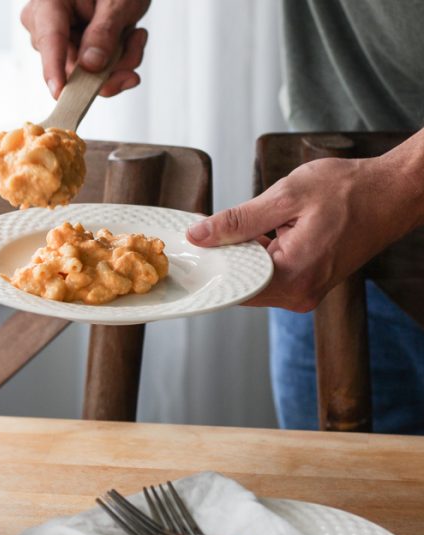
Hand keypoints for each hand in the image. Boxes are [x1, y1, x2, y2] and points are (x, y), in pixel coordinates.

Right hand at [21, 0, 150, 98]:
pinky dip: (120, 62)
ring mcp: (62, 43)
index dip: (54, 69)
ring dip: (121, 63)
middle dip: (111, 66)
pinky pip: (97, 75)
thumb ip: (104, 32)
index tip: (59, 93)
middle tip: (136, 45)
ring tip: (136, 36)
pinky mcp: (76, 55)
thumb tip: (90, 66)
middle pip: (73, 67)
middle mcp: (48, 25)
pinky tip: (130, 40)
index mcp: (49, 3)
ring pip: (89, 76)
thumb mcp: (116, 1)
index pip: (49, 40)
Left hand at [186, 155, 422, 311]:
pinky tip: (255, 234)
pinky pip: (271, 275)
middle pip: (242, 285)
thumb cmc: (350, 191)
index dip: (209, 265)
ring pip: (255, 280)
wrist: (394, 193)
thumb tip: (200, 235)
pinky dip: (258, 256)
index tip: (191, 248)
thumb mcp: (286, 197)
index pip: (233, 286)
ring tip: (233, 228)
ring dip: (241, 256)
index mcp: (293, 278)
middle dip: (223, 258)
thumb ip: (238, 221)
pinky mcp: (310, 282)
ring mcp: (306, 291)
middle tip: (206, 231)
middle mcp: (300, 294)